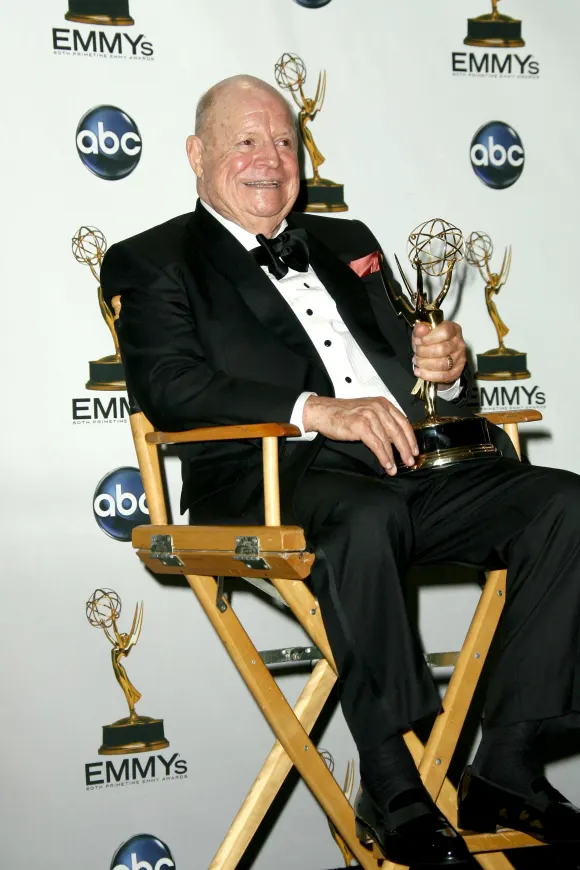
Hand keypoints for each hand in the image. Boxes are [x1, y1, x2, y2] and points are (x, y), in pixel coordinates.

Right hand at [302, 395, 417, 475]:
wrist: (323, 412)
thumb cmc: (343, 414)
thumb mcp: (367, 412)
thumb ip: (382, 422)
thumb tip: (396, 440)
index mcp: (382, 404)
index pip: (403, 421)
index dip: (411, 438)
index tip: (415, 449)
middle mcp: (378, 408)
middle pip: (398, 431)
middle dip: (406, 449)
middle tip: (410, 461)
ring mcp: (369, 416)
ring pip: (388, 440)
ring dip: (394, 456)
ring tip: (396, 468)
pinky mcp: (361, 425)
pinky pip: (377, 445)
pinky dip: (384, 457)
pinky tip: (386, 464)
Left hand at [412, 321, 465, 385]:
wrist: (438, 354)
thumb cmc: (432, 341)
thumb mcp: (424, 332)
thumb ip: (421, 330)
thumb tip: (421, 329)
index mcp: (453, 329)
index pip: (445, 332)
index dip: (429, 338)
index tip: (419, 341)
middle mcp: (459, 343)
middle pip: (442, 349)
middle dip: (424, 352)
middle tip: (416, 352)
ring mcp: (459, 358)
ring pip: (442, 364)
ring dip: (425, 364)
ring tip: (417, 361)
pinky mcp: (456, 371)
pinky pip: (443, 376)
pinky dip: (428, 375)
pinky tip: (420, 371)